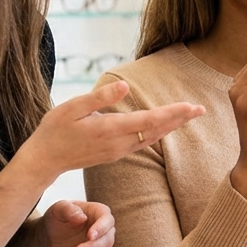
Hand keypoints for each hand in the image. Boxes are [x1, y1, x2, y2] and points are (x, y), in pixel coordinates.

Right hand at [16, 80, 205, 184]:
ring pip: (153, 138)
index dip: (172, 113)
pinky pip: (144, 143)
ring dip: (172, 126)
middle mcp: (119, 143)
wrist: (44, 160)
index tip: (191, 106)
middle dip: (180, 119)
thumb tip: (125, 86)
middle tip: (201, 109)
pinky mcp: (116, 154)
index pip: (149, 120)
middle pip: (157, 130)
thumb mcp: (72, 107)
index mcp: (110, 129)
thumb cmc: (55, 129)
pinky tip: (166, 126)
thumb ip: (100, 97)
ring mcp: (119, 151)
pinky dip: (158, 132)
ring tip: (189, 115)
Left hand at [41, 200, 115, 246]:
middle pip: (108, 241)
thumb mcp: (58, 209)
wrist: (52, 235)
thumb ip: (68, 209)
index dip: (101, 228)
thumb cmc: (58, 217)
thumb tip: (81, 218)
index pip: (107, 220)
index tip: (90, 235)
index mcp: (100, 214)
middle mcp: (105, 231)